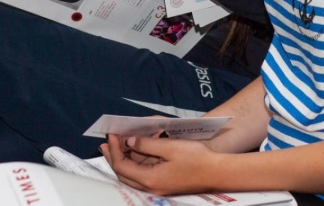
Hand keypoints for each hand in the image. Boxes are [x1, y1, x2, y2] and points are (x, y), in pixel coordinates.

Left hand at [101, 134, 221, 194]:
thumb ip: (146, 145)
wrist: (217, 172)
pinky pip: (142, 174)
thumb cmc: (196, 158)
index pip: (122, 166)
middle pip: (123, 174)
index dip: (114, 150)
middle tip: (106, 142)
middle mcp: (151, 187)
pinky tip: (135, 151)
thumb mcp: (170, 147)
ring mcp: (157, 188)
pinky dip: (135, 163)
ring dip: (123, 160)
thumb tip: (128, 142)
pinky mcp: (164, 184)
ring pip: (132, 175)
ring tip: (117, 145)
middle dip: (113, 157)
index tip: (111, 135)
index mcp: (150, 179)